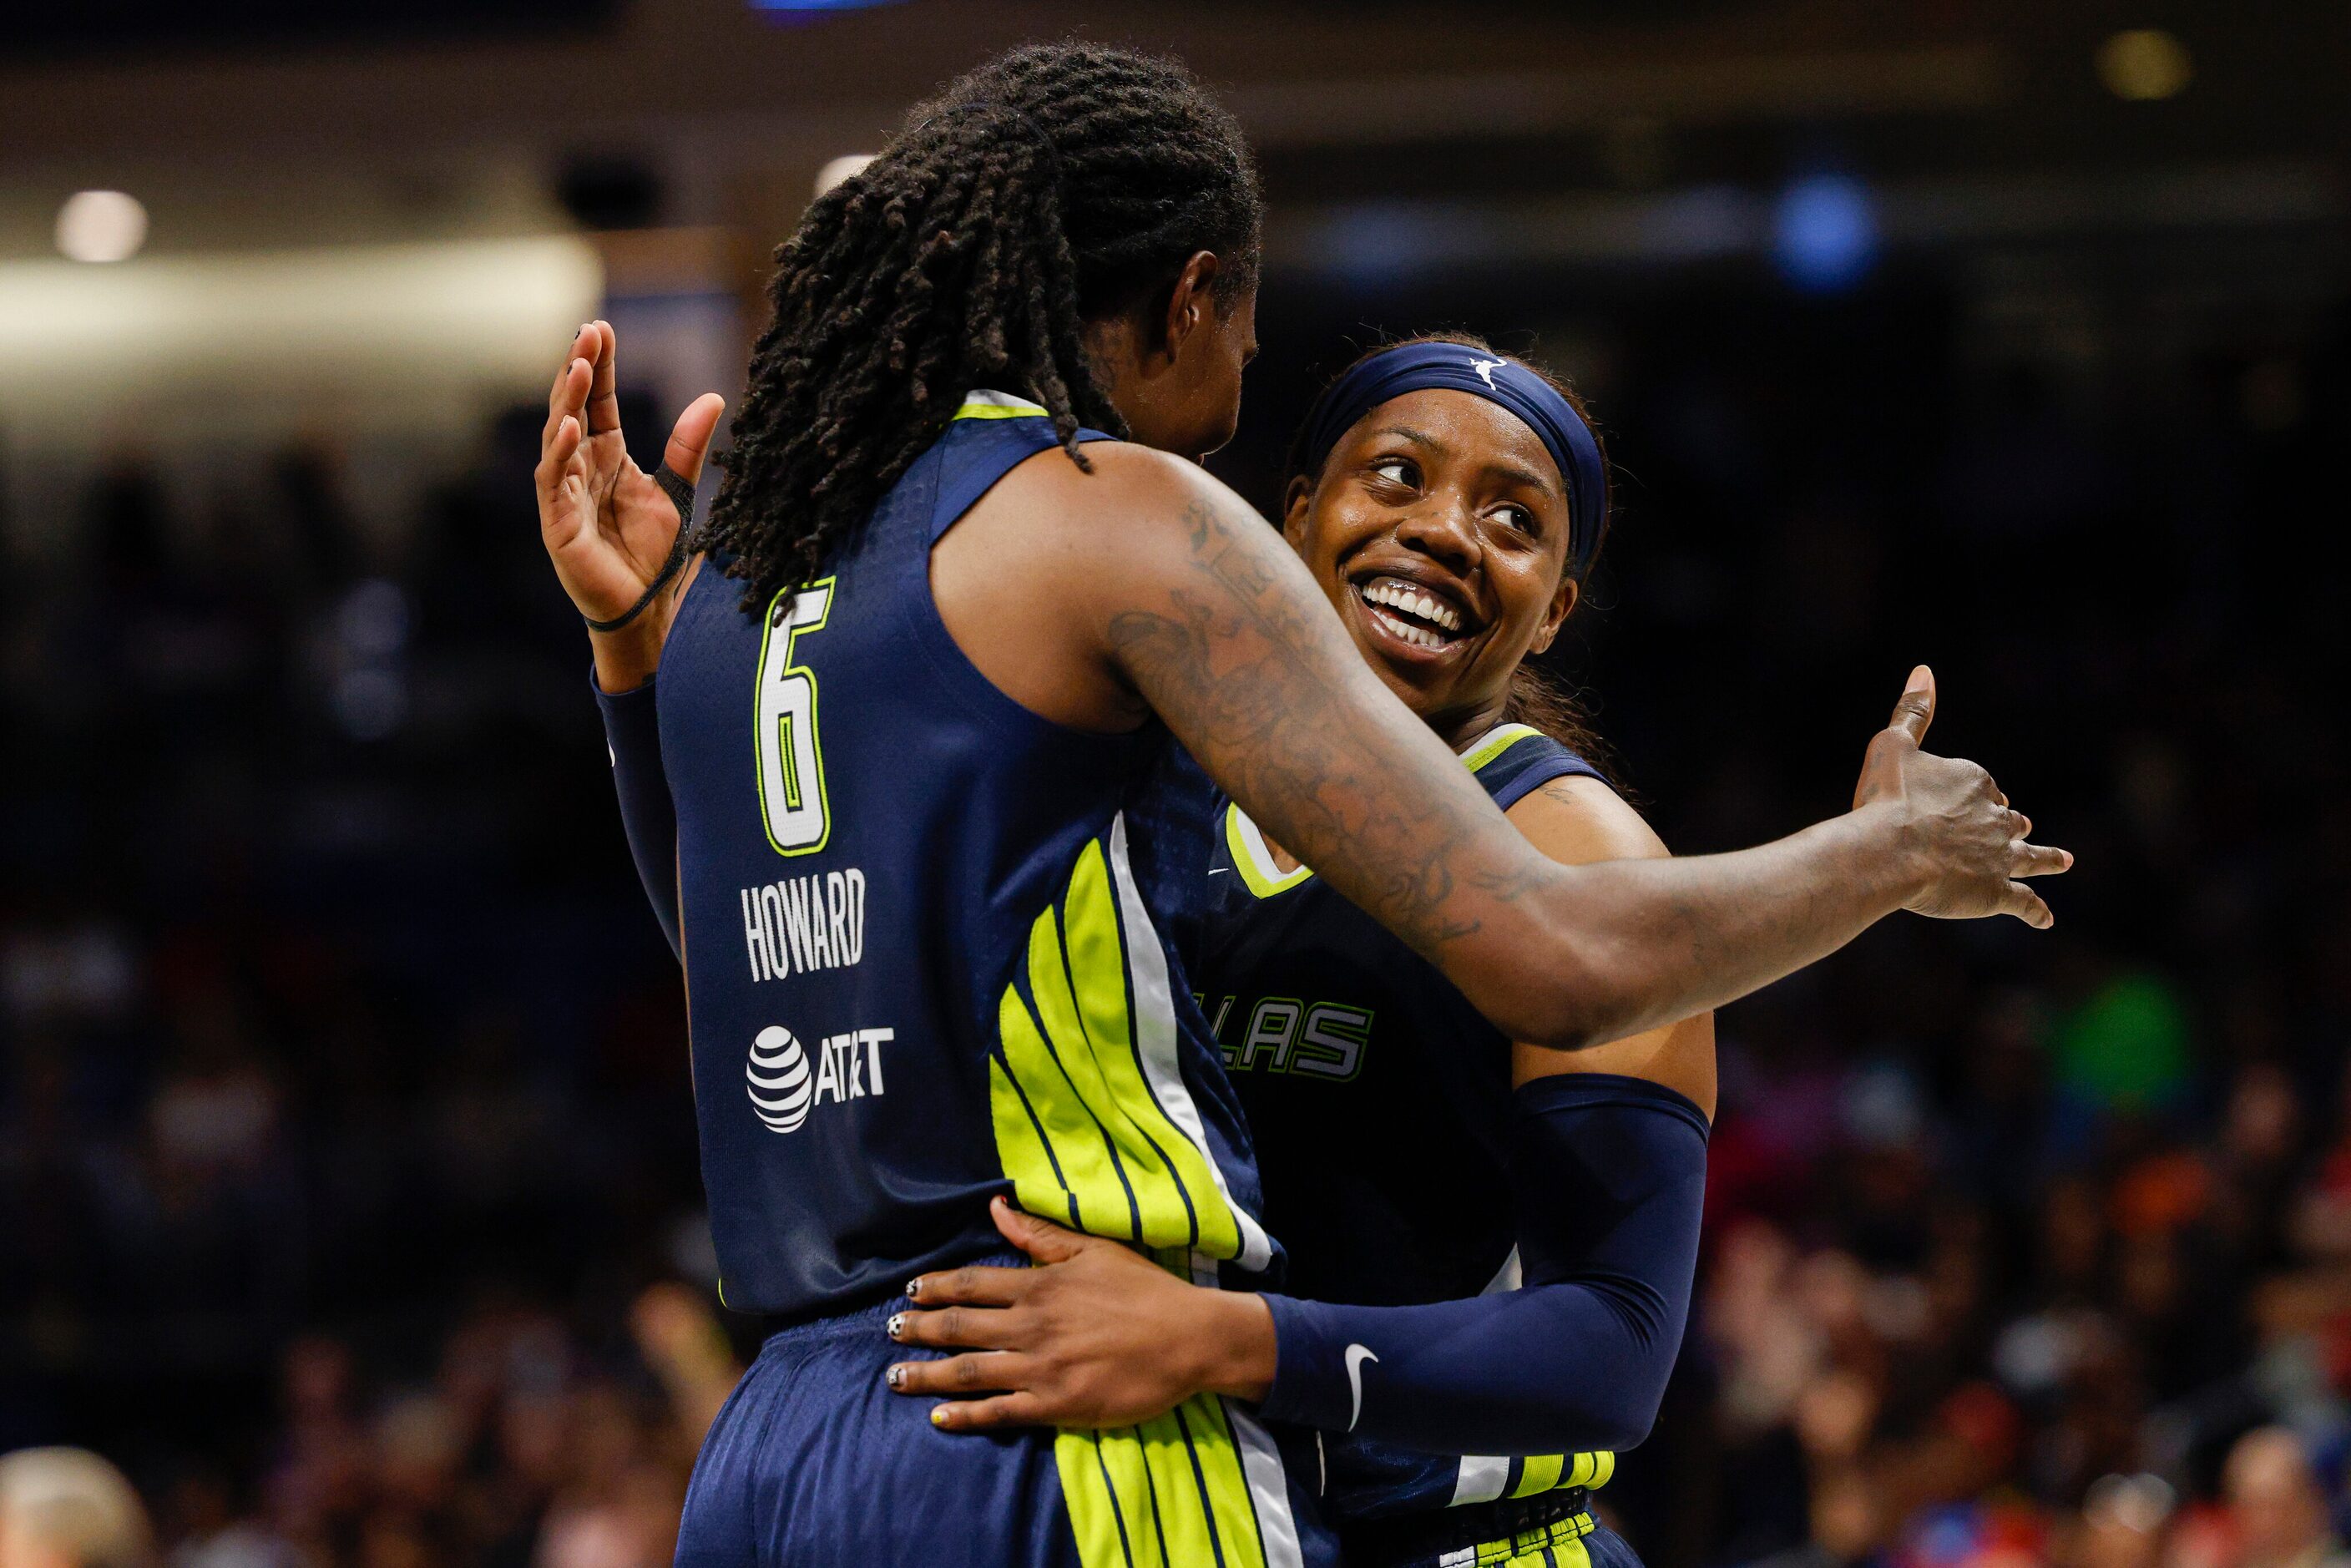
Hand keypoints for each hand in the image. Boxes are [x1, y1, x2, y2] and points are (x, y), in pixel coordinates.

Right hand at [535, 320, 724, 687]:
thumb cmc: (655, 556)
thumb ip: (688, 446)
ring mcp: (563, 494)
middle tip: (588, 333)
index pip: (598, 401)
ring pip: (558, 436)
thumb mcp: (677, 491)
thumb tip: (714, 398)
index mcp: (607, 457)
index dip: (600, 367)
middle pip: (573, 408)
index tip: (601, 328)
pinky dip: (562, 452)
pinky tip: (573, 426)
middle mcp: (580, 469)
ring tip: (581, 366)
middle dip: (578, 370)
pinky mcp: (557, 523)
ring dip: (567, 401)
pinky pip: (553, 480)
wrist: (648, 611)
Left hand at [883, 1198, 1276, 1431]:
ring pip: (969, 1371)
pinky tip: (939, 1419)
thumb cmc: (1145, 1290)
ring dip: (927, 1376)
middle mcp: (1033, 1325)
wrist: (1190, 1338)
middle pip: (959, 1327)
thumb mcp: (1093, 1250)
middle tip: (888, 1332)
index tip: (910, 1292)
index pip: (971, 1284)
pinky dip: (965, 1416)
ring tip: (895, 1378)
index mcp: (1040, 1285)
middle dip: (917, 1330)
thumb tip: (995, 1207)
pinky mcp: (1057, 1405)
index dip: (935, 1289)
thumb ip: (1039, 1234)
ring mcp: (1042, 1367)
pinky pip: (1000, 1412)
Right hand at [1851, 666, 2071, 925]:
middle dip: (2009, 825)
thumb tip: (1924, 670)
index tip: (1959, 805)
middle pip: (2008, 820)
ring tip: (2065, 861)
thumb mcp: (1893, 744)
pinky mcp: (1997, 892)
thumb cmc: (1885, 799)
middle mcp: (1996, 817)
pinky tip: (2047, 920)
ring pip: (2030, 857)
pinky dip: (2036, 911)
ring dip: (2047, 858)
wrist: (1888, 852)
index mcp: (1976, 781)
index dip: (1972, 797)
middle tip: (2016, 829)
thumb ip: (1913, 711)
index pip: (1982, 788)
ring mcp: (2000, 857)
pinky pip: (2024, 902)